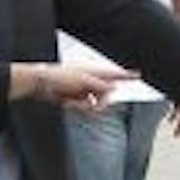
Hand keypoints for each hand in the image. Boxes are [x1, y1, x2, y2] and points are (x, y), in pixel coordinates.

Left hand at [14, 62, 130, 110]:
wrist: (41, 84)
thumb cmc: (60, 77)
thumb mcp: (84, 80)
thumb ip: (100, 85)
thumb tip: (113, 88)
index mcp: (94, 71)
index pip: (115, 74)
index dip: (127, 75)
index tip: (138, 75)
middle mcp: (91, 80)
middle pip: (107, 94)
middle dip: (100, 101)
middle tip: (92, 106)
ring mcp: (84, 90)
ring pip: (96, 103)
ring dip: (86, 106)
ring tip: (72, 102)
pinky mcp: (76, 98)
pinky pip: (85, 108)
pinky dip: (78, 107)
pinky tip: (68, 103)